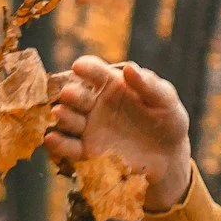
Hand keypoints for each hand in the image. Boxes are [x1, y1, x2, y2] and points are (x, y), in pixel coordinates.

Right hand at [43, 56, 196, 210]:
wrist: (169, 153)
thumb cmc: (167, 118)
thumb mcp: (165, 100)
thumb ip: (149, 85)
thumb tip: (129, 68)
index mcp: (111, 84)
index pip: (93, 71)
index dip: (85, 67)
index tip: (79, 67)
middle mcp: (93, 103)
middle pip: (74, 94)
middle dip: (70, 93)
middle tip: (69, 94)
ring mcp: (88, 126)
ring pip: (67, 119)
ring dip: (62, 116)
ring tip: (60, 114)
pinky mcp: (88, 149)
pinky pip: (69, 147)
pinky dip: (58, 143)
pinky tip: (52, 139)